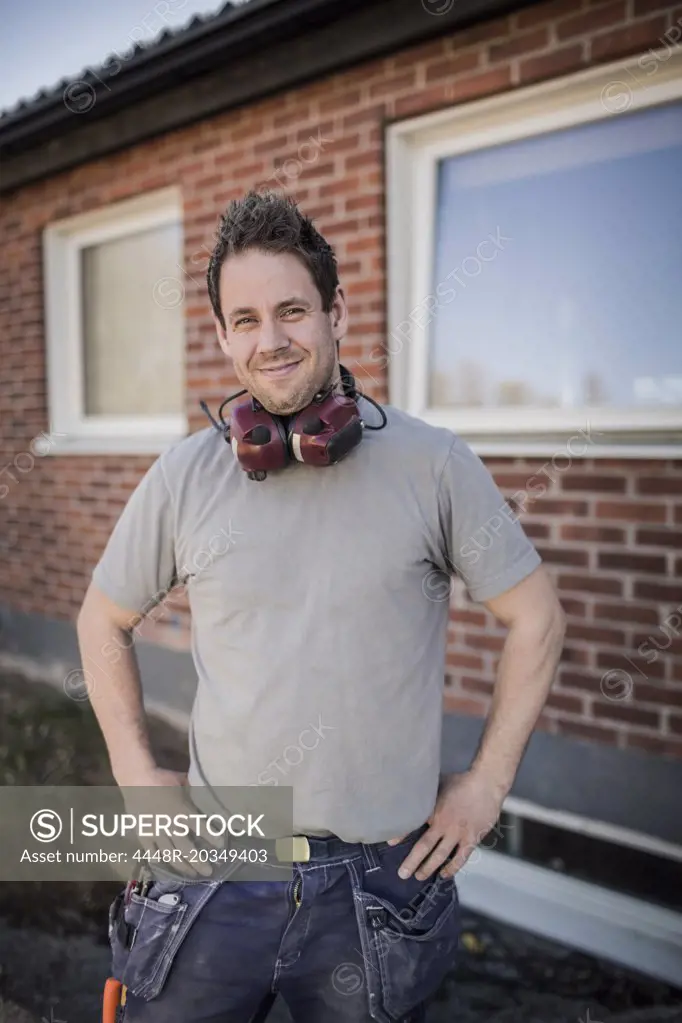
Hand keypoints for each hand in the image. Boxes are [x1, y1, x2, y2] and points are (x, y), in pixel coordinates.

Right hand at [117, 765, 214, 877]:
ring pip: (171, 855)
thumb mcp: (183, 781)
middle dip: (199, 862)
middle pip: (187, 849)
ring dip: (183, 866)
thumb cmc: (162, 778)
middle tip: (209, 871)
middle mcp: (172, 826)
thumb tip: (207, 791)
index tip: (221, 847)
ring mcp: (157, 833)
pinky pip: (152, 853)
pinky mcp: (144, 835)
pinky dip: (159, 861)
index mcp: (183, 811)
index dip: (212, 838)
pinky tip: (166, 867)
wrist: (135, 778)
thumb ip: (194, 791)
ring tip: (192, 875)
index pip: (202, 828)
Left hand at [387, 769, 506, 880]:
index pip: (413, 824)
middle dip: (412, 862)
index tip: (390, 843)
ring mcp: (457, 833)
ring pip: (440, 856)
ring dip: (428, 868)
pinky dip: (452, 868)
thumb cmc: (461, 781)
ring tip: (419, 877)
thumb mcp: (438, 783)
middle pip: (424, 847)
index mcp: (433, 809)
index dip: (401, 834)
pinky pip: (460, 858)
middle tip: (402, 874)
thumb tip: (410, 793)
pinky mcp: (472, 838)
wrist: (486, 783)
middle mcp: (443, 823)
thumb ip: (426, 793)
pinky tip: (444, 874)